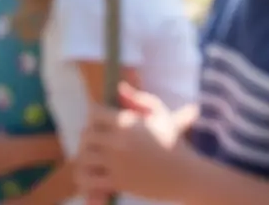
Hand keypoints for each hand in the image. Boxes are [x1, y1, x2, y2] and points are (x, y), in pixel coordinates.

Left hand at [76, 83, 197, 204]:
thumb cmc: (173, 142)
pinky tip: (90, 176)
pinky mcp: (117, 182)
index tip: (100, 122)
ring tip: (93, 159)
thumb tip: (119, 86)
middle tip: (97, 142)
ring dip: (86, 157)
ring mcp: (116, 163)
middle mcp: (119, 141)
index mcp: (127, 122)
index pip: (94, 113)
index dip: (94, 116)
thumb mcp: (160, 114)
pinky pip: (87, 180)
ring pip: (83, 157)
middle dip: (89, 137)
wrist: (185, 175)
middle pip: (86, 135)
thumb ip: (138, 98)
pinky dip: (83, 179)